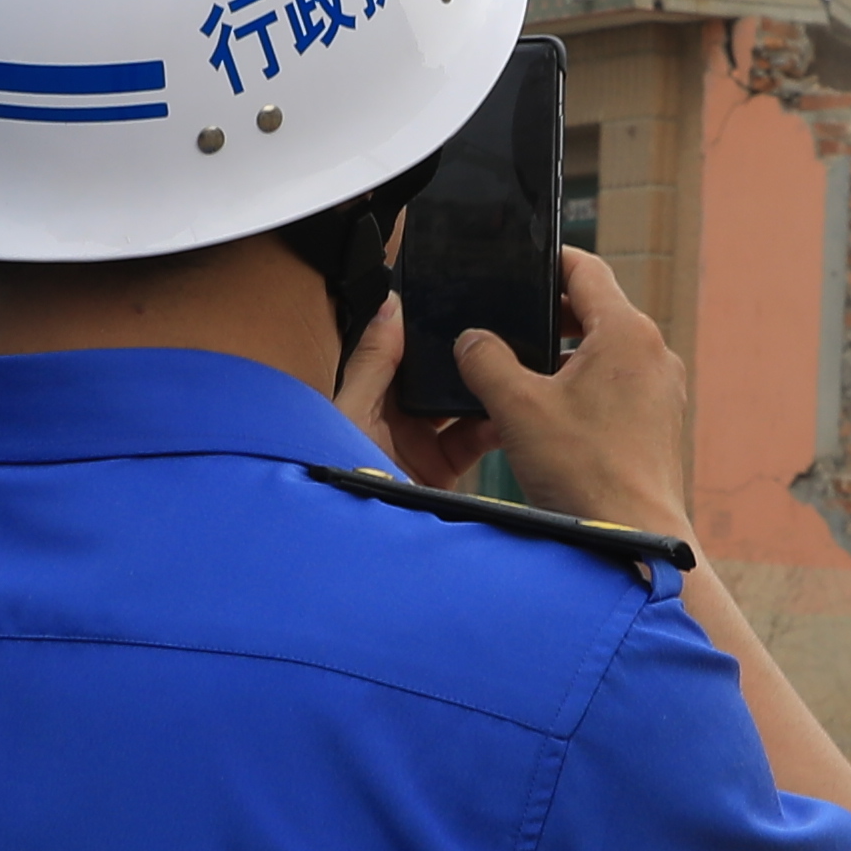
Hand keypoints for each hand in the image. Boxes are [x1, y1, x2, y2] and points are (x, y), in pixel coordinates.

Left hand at [325, 288, 494, 491]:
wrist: (364, 549)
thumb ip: (372, 362)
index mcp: (365, 400)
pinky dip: (496, 425)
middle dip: (462, 358)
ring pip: (461, 404)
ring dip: (483, 387)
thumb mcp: (351, 415)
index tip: (455, 300)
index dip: (424, 330)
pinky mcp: (447, 471)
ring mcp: (422, 446)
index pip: (399, 353)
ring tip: (510, 363)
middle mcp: (394, 420)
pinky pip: (477, 438)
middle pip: (436, 377)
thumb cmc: (339, 483)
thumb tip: (391, 305)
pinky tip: (512, 408)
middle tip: (494, 330)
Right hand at [451, 247, 690, 538]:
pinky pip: (619, 385)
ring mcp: (662, 389)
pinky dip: (585, 385)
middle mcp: (653, 353)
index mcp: (626, 332)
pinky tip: (551, 412)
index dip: (549, 259)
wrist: (632, 535)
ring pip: (607, 351)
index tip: (522, 261)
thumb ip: (485, 361)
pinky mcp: (659, 422)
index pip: (586, 270)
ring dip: (566, 354)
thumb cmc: (583, 471)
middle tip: (510, 321)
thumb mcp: (516, 407)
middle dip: (552, 314)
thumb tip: (471, 340)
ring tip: (522, 371)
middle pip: (597, 310)